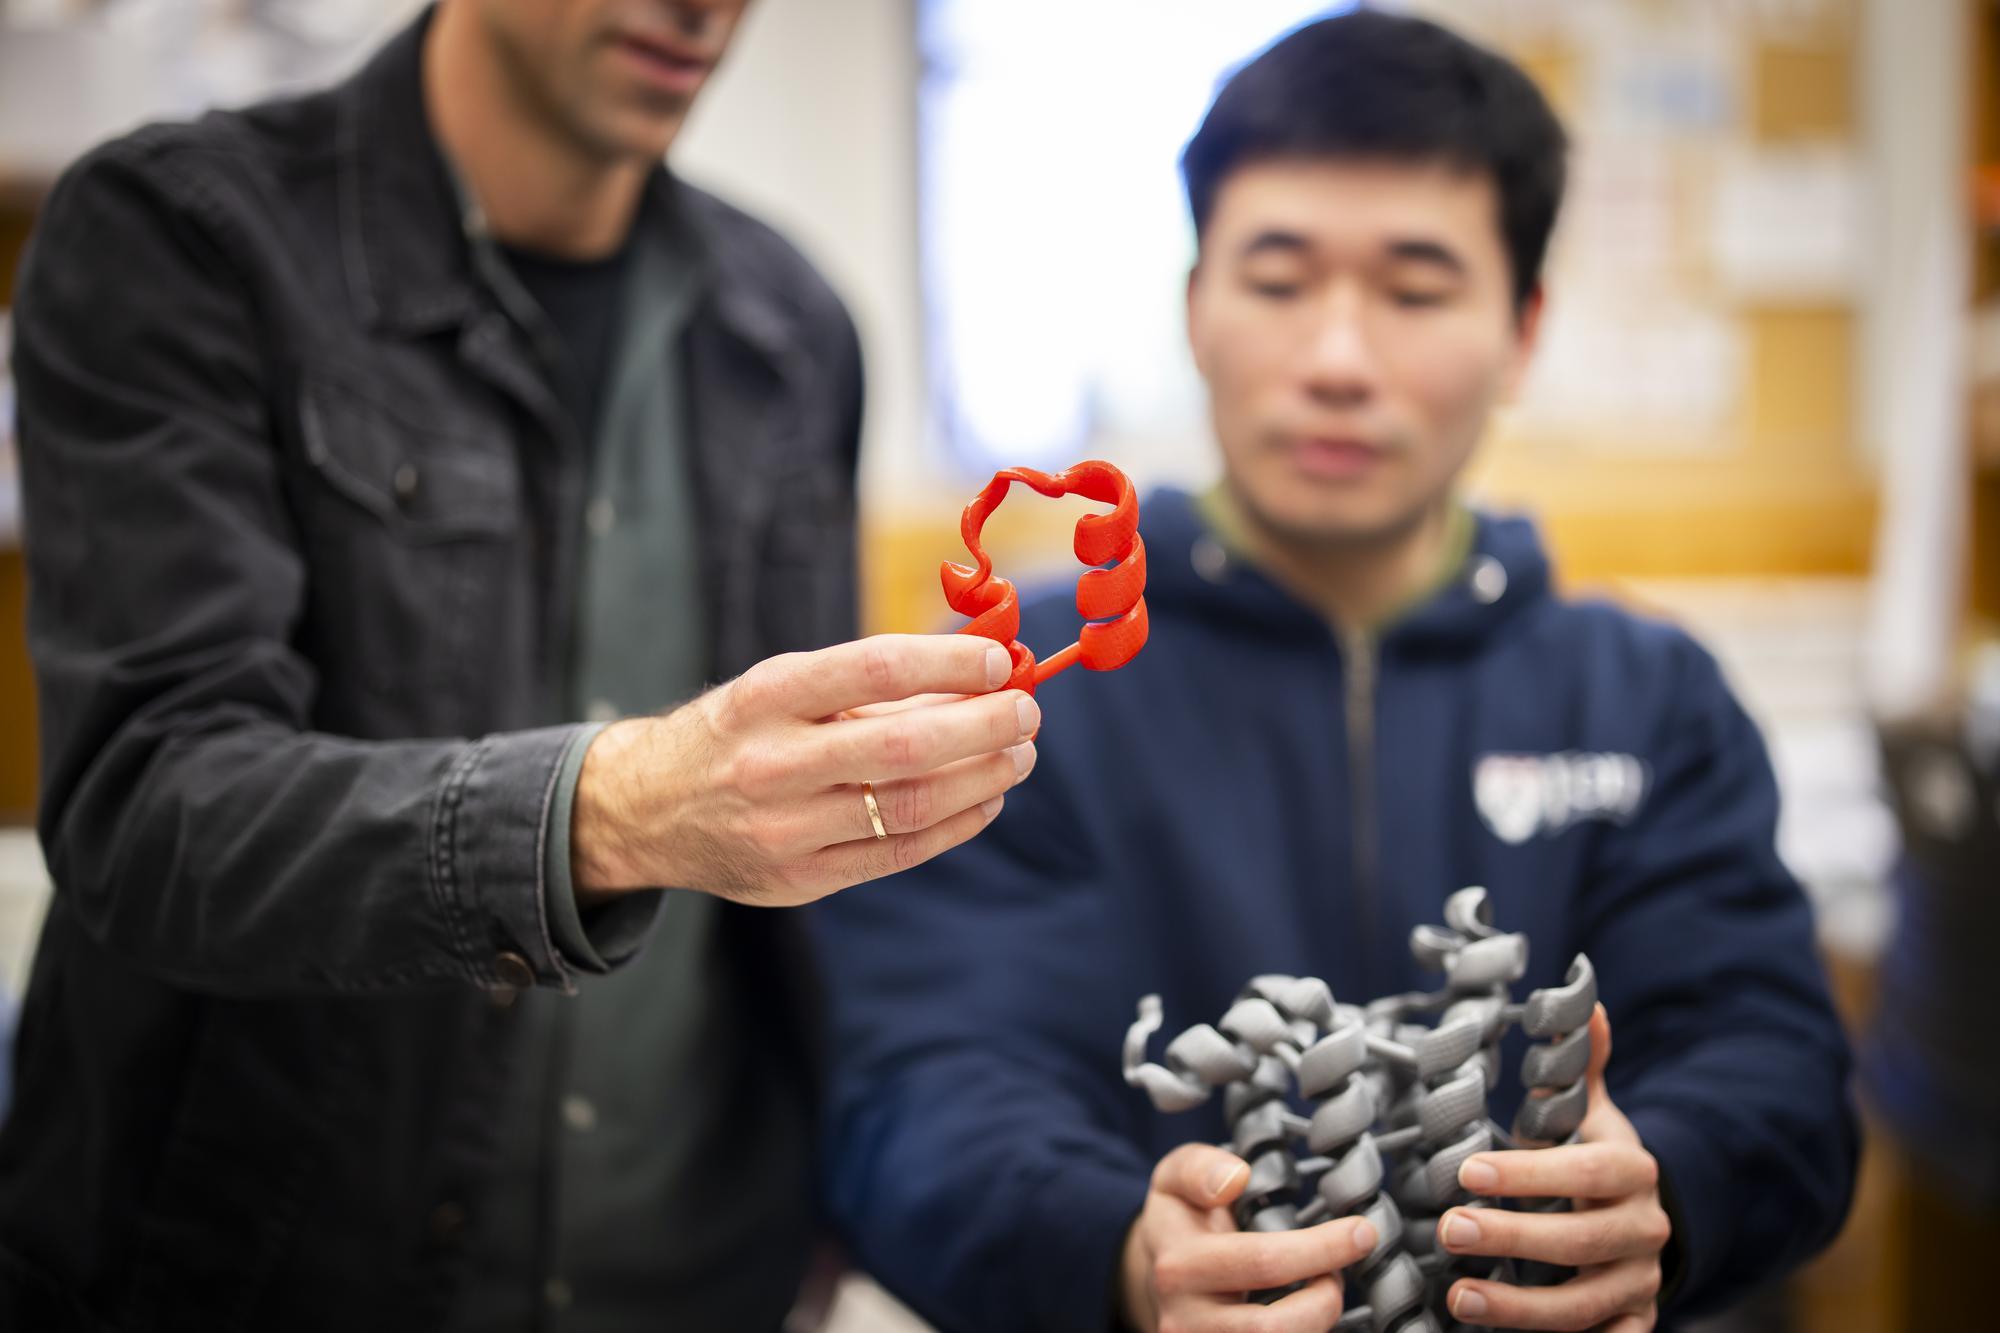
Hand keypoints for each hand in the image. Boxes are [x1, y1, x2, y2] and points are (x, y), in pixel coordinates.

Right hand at [571, 634, 1037, 905]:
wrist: (646, 810)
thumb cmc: (736, 732)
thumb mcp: (780, 688)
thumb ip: (870, 684)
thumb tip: (978, 673)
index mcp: (764, 696)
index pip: (875, 669)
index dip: (949, 663)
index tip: (999, 660)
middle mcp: (771, 764)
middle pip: (903, 747)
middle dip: (983, 726)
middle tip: (1026, 711)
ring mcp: (784, 831)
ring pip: (910, 806)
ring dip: (983, 778)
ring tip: (1019, 753)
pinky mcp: (800, 881)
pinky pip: (899, 854)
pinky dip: (958, 823)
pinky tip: (988, 797)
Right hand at [1119, 1142, 1376, 1332]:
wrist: (1153, 1276)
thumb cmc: (1178, 1222)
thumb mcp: (1173, 1178)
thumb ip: (1198, 1168)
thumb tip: (1237, 1178)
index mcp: (1178, 1265)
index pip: (1261, 1262)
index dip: (1321, 1249)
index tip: (1361, 1232)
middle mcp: (1183, 1319)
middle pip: (1272, 1327)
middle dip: (1326, 1298)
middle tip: (1338, 1272)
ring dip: (1316, 1322)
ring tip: (1322, 1291)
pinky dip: (1304, 1330)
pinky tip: (1306, 1312)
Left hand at [1438, 1005, 1671, 1330]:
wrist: (1647, 1220)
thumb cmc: (1595, 1160)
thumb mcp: (1591, 1115)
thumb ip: (1582, 1067)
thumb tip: (1587, 1000)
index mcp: (1632, 1169)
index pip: (1583, 1170)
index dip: (1527, 1174)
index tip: (1467, 1172)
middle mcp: (1644, 1228)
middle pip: (1582, 1240)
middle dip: (1513, 1239)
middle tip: (1449, 1230)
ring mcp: (1641, 1281)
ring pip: (1585, 1302)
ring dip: (1520, 1307)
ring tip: (1458, 1297)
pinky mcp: (1634, 1321)